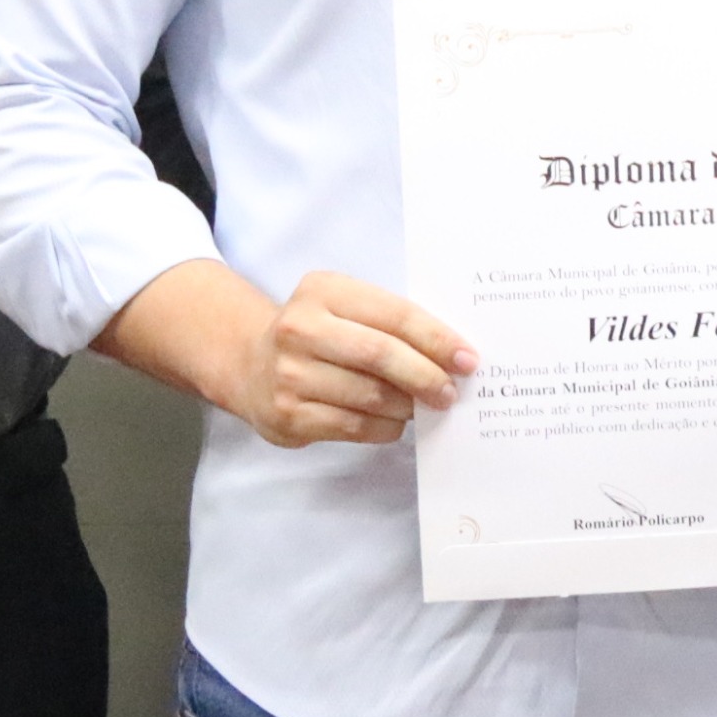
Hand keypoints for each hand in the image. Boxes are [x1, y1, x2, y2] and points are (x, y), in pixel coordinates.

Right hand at [227, 269, 476, 448]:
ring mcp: (289, 373)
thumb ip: (390, 322)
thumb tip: (452, 356)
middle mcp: (300, 328)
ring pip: (370, 395)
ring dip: (408, 405)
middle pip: (381, 355)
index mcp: (324, 290)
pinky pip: (354, 426)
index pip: (394, 314)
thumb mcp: (344, 308)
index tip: (468, 359)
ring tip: (424, 405)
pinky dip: (386, 426)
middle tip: (451, 391)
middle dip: (426, 375)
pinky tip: (395, 421)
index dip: (437, 338)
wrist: (248, 362)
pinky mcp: (287, 414)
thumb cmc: (317, 333)